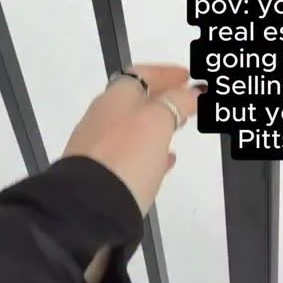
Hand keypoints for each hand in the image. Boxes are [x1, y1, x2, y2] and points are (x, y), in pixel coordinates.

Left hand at [63, 63, 201, 216]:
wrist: (90, 209)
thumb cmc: (125, 157)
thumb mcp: (157, 122)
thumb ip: (176, 102)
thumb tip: (192, 92)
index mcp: (115, 98)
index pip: (142, 74)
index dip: (166, 73)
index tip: (187, 77)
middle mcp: (102, 118)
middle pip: (135, 100)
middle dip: (162, 98)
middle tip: (186, 101)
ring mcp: (98, 147)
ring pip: (132, 127)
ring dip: (156, 124)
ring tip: (178, 128)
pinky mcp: (100, 174)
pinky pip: (129, 155)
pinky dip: (148, 151)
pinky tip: (162, 160)